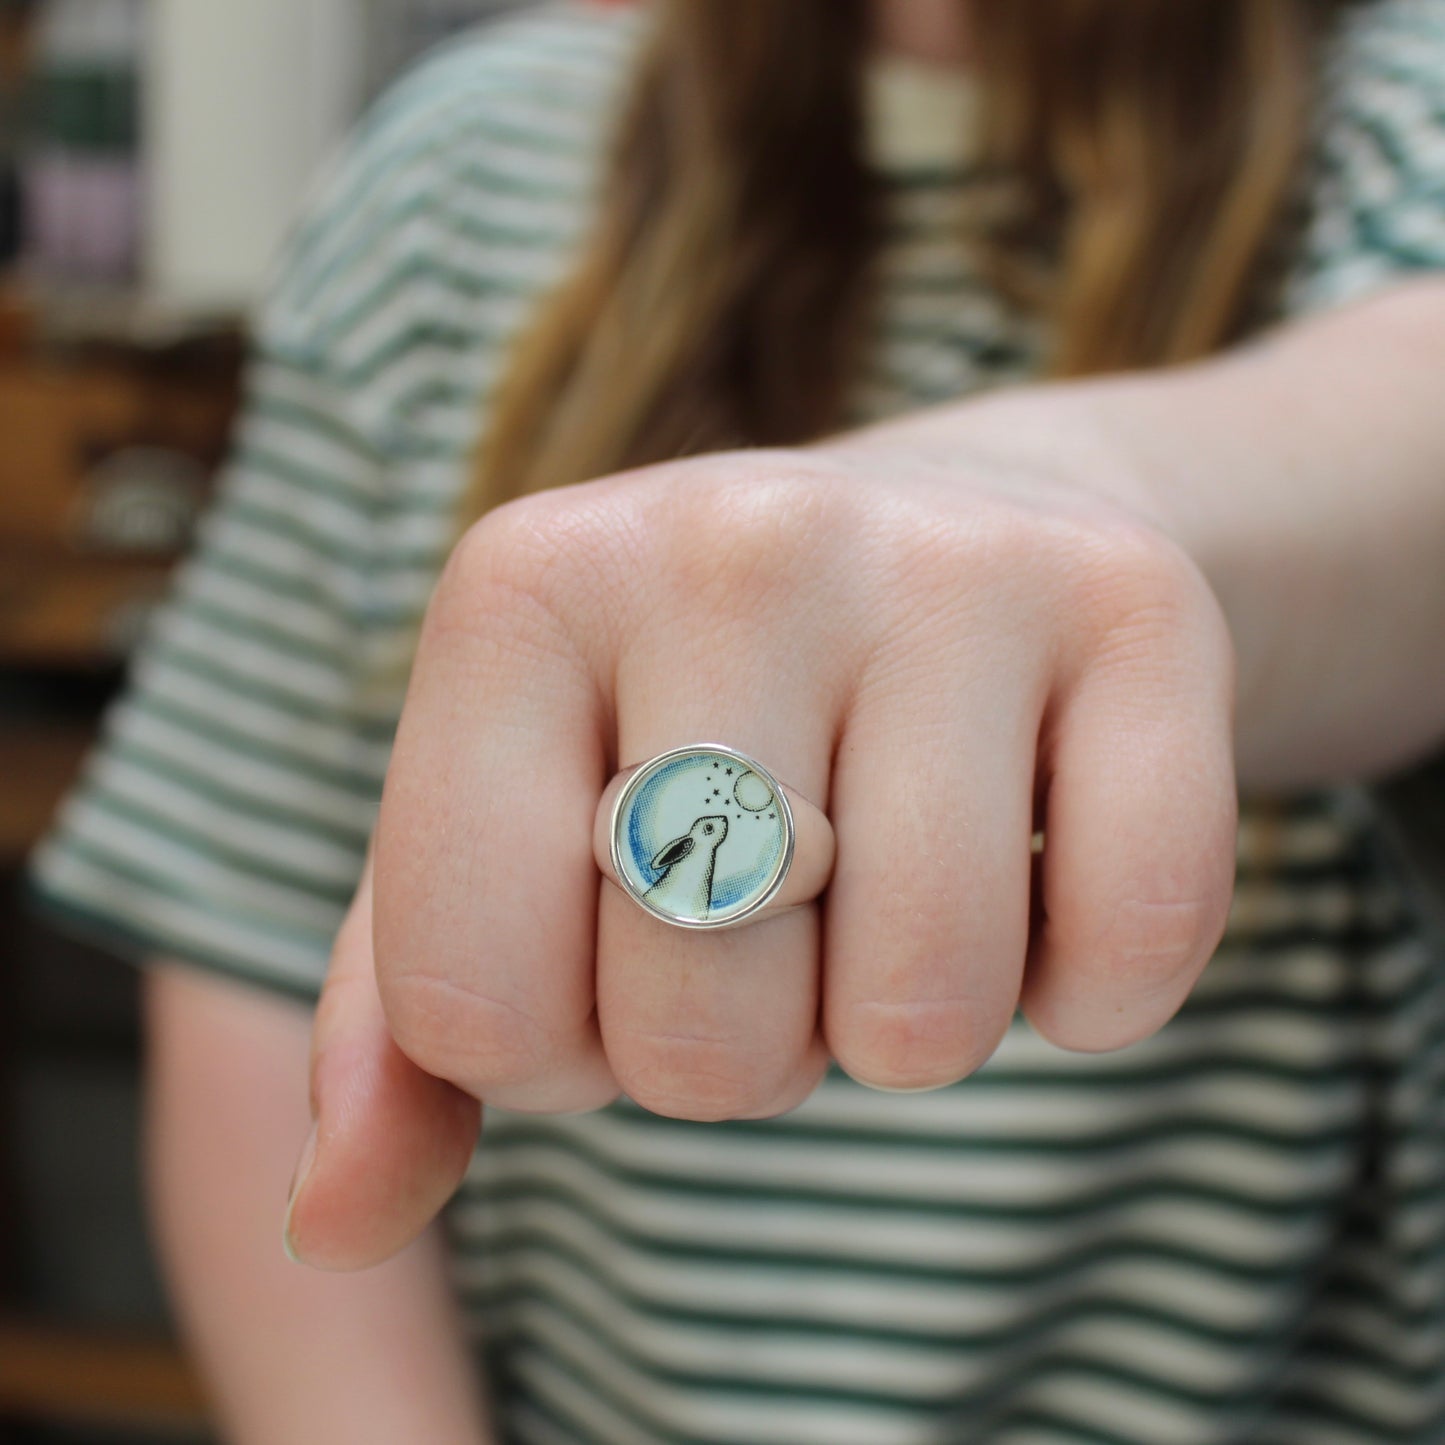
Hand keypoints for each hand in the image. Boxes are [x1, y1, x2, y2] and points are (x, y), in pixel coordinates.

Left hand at [285, 435, 1237, 1269]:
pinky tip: (1041, 861)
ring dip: (904, 1024)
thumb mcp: (513, 833)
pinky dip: (1085, 988)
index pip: (471, 1003)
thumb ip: (404, 1029)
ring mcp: (947, 561)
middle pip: (699, 1032)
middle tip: (778, 909)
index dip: (553, 1047)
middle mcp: (727, 542)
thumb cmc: (694, 720)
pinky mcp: (1137, 606)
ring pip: (924, 1010)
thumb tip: (332, 1221)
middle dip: (739, 1041)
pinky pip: (1132, 948)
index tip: (610, 941)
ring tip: (893, 880)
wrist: (937, 538)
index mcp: (521, 592)